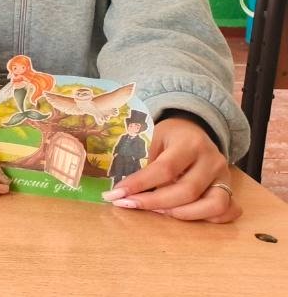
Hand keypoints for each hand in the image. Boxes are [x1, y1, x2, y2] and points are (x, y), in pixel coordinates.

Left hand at [102, 117, 240, 222]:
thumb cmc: (168, 136)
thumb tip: (122, 190)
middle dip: (155, 202)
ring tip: (158, 211)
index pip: (165, 168)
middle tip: (130, 205)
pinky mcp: (230, 189)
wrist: (194, 130)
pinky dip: (208, 219)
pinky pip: (228, 211)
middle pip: (187, 191)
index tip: (117, 194)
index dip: (140, 184)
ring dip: (183, 214)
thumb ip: (143, 161)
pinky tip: (184, 214)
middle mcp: (212, 160)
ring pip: (214, 205)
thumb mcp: (153, 137)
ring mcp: (225, 176)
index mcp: (190, 143)